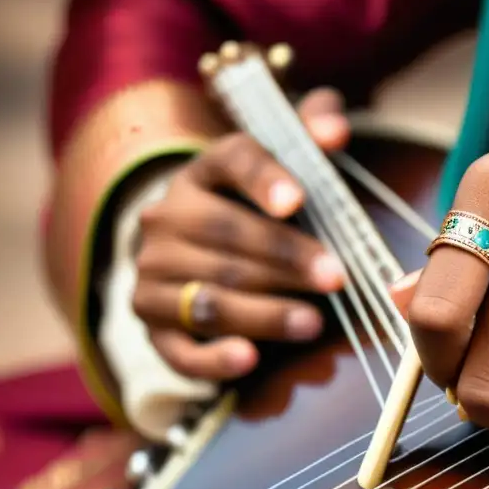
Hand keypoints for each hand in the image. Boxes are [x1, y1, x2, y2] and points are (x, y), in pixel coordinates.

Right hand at [132, 88, 349, 380]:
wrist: (195, 254)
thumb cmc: (259, 211)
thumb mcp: (286, 168)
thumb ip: (312, 138)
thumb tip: (335, 129)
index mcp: (203, 172)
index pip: (231, 160)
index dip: (264, 179)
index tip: (298, 201)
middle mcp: (167, 217)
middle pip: (227, 235)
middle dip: (286, 259)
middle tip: (336, 278)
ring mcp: (153, 272)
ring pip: (210, 293)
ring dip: (264, 311)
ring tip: (312, 323)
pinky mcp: (153, 323)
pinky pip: (179, 346)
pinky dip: (213, 357)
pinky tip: (249, 358)